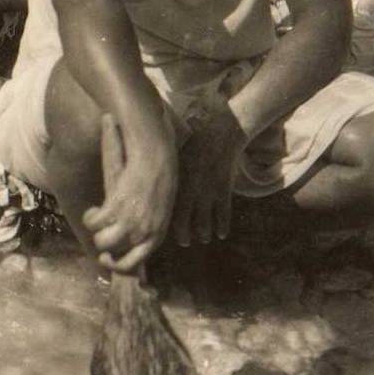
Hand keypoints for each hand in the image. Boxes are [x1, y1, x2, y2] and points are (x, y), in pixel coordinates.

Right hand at [83, 114, 177, 272]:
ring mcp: (129, 221)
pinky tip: (93, 209)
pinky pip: (93, 222)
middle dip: (103, 247)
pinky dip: (90, 217)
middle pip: (113, 254)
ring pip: (101, 240)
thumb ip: (149, 227)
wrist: (157, 158)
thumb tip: (133, 241)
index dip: (116, 265)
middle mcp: (143, 232)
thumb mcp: (161, 211)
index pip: (133, 264)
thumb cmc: (161, 180)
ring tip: (95, 220)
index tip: (106, 257)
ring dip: (95, 232)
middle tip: (99, 234)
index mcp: (156, 236)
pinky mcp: (115, 207)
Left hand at [172, 105, 248, 246]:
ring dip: (203, 234)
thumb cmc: (193, 144)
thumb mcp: (174, 157)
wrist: (219, 132)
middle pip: (183, 221)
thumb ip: (164, 173)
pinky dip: (222, 226)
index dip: (165, 224)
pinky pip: (223, 214)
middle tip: (184, 242)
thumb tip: (149, 188)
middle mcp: (189, 188)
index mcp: (174, 180)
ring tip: (202, 238)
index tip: (163, 232)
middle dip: (184, 235)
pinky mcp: (224, 189)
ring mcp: (207, 190)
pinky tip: (221, 234)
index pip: (166, 210)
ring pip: (204, 222)